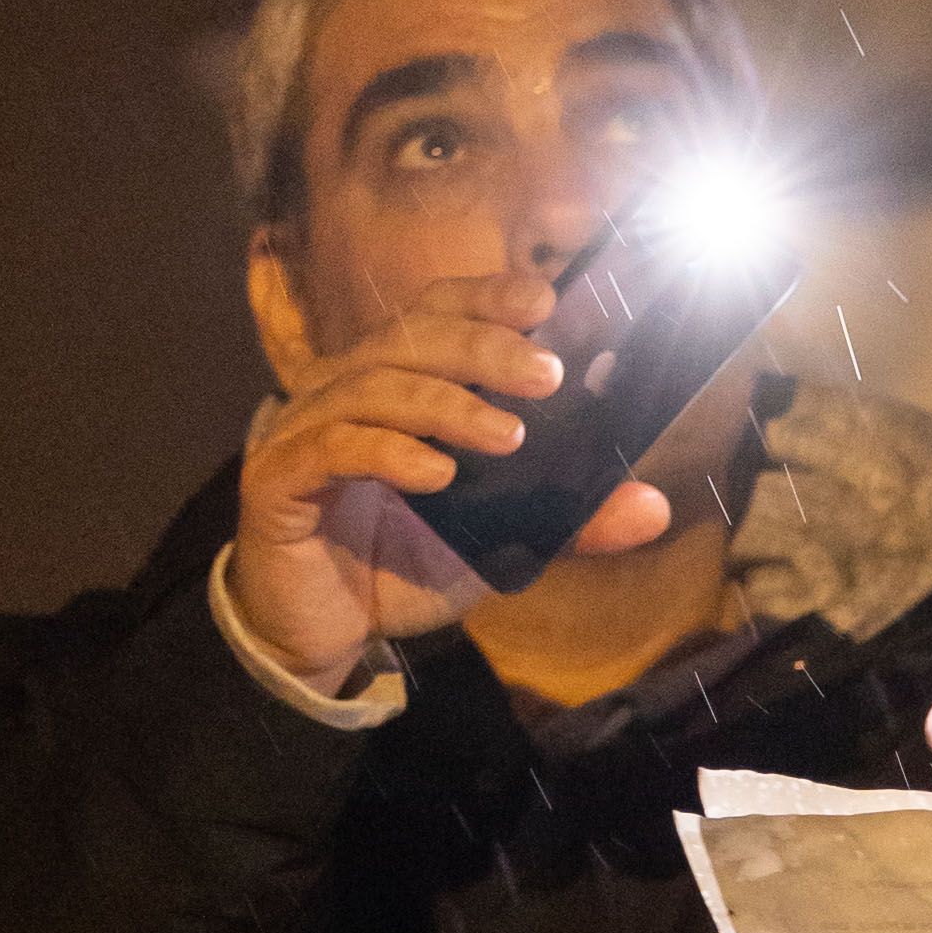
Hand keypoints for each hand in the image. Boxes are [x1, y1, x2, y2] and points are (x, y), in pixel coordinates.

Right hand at [234, 268, 670, 683]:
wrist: (325, 635)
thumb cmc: (401, 568)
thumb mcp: (497, 541)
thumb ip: (566, 520)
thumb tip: (653, 505)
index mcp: (394, 384)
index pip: (434, 313)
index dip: (483, 297)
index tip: (544, 300)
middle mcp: (344, 390)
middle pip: (410, 338)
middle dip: (482, 347)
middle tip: (547, 374)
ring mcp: (305, 429)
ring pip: (375, 387)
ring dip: (447, 404)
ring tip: (508, 436)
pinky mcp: (278, 479)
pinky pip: (335, 448)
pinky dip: (390, 453)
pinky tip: (437, 475)